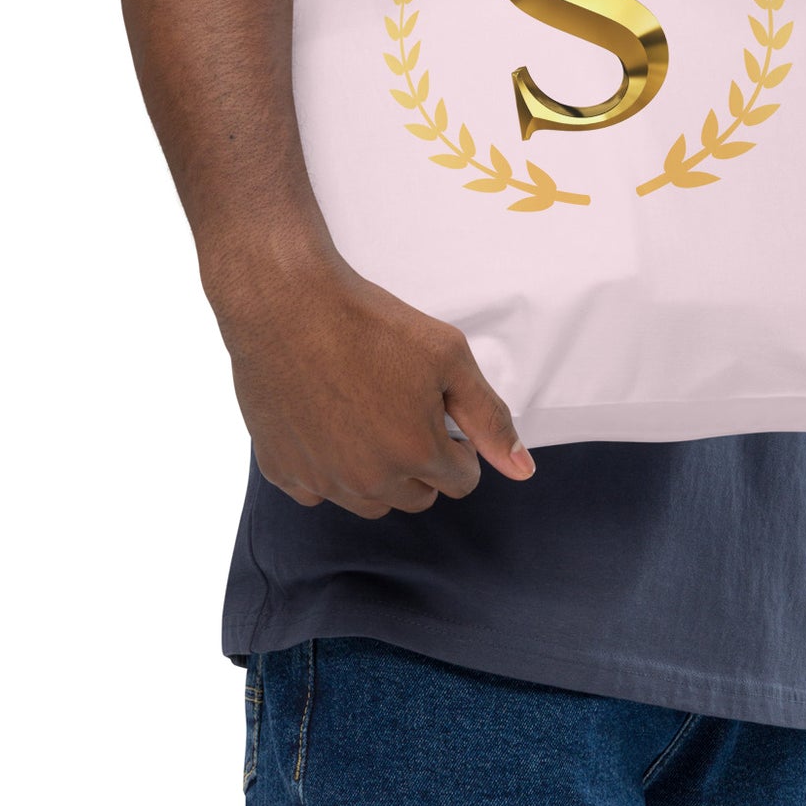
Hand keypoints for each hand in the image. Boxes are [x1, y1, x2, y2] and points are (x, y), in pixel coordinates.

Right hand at [206, 231, 535, 517]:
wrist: (287, 305)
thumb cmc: (369, 323)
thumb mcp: (449, 356)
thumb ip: (489, 417)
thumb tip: (523, 470)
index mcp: (417, 454)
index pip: (461, 480)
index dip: (458, 445)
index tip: (439, 412)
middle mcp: (369, 480)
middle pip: (417, 496)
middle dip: (421, 462)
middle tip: (403, 409)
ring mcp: (322, 480)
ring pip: (369, 501)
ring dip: (378, 471)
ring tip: (367, 415)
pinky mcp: (282, 471)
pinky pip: (319, 491)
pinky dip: (328, 468)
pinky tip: (327, 423)